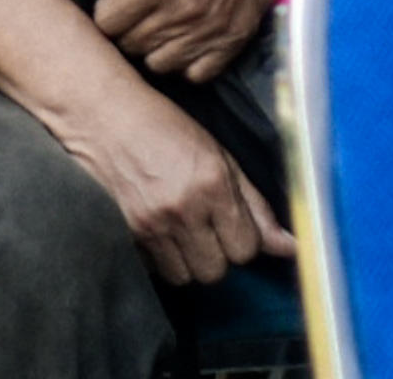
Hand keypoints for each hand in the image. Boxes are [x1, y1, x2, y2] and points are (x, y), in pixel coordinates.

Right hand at [50, 77, 294, 285]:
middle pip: (217, 271)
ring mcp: (152, 224)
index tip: (231, 222)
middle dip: (217, 254)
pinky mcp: (126, 234)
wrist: (102, 116)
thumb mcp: (218, 154)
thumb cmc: (163, 127)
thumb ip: (255, 203)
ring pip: (186, 277)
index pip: (246, 248)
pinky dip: (160, 257)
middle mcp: (185, 208)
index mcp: (214, 184)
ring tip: (180, 229)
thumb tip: (290, 247)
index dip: (243, 239)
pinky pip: (155, 270)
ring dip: (188, 260)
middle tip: (205, 226)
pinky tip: (157, 228)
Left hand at [68, 0, 288, 81]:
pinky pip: (195, 74)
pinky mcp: (232, 42)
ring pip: (158, 64)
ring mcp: (210, 31)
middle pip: (129, 45)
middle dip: (127, 26)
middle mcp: (183, 13)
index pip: (106, 23)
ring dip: (152, 46)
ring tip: (161, 18)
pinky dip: (185, 61)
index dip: (107, 5)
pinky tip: (186, 34)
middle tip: (141, 1)